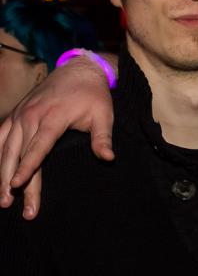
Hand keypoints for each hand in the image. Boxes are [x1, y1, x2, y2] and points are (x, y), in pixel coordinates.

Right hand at [0, 55, 114, 218]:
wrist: (78, 70)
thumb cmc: (93, 95)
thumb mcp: (104, 114)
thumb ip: (103, 137)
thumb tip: (109, 158)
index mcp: (53, 117)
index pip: (38, 146)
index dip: (27, 167)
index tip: (17, 184)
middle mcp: (31, 116)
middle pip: (18, 154)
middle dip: (14, 181)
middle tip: (12, 206)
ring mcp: (20, 114)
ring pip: (4, 148)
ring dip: (1, 173)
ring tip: (2, 198)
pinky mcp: (15, 114)